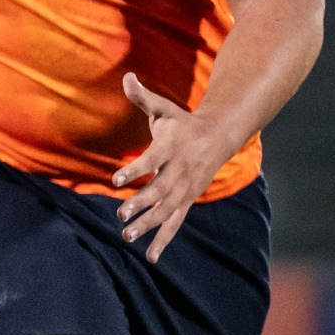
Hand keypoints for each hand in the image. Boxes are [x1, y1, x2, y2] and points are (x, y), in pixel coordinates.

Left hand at [112, 73, 226, 260]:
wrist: (220, 136)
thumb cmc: (183, 122)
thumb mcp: (164, 108)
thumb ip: (143, 97)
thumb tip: (126, 77)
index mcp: (172, 148)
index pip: (150, 160)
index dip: (134, 170)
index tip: (115, 179)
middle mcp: (180, 171)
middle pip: (159, 190)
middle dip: (141, 203)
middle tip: (120, 215)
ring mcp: (185, 189)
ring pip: (167, 210)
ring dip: (148, 225)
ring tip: (127, 237)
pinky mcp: (187, 200)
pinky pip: (175, 223)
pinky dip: (163, 240)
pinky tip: (150, 257)